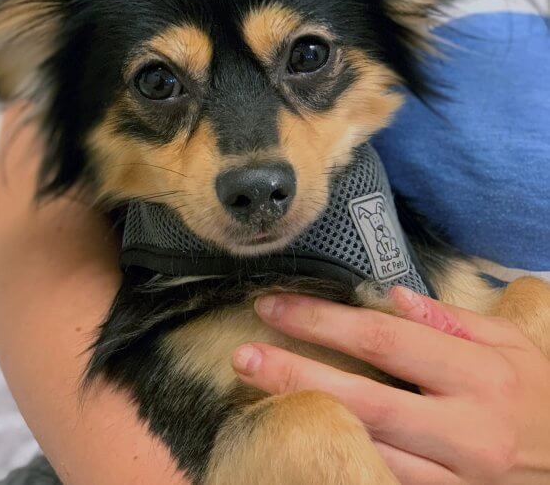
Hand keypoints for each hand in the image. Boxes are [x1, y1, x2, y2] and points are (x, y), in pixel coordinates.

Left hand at [231, 287, 549, 483]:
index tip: (276, 307)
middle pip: (364, 398)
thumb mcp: (507, 344)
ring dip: (308, 416)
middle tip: (244, 353)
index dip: (322, 322)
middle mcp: (465, 429)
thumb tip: (392, 297)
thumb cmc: (539, 395)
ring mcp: (457, 478)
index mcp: (477, 375)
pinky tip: (308, 436)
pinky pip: (387, 483)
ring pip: (368, 448)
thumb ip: (448, 320)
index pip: (383, 340)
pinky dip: (344, 458)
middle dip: (295, 372)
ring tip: (258, 391)